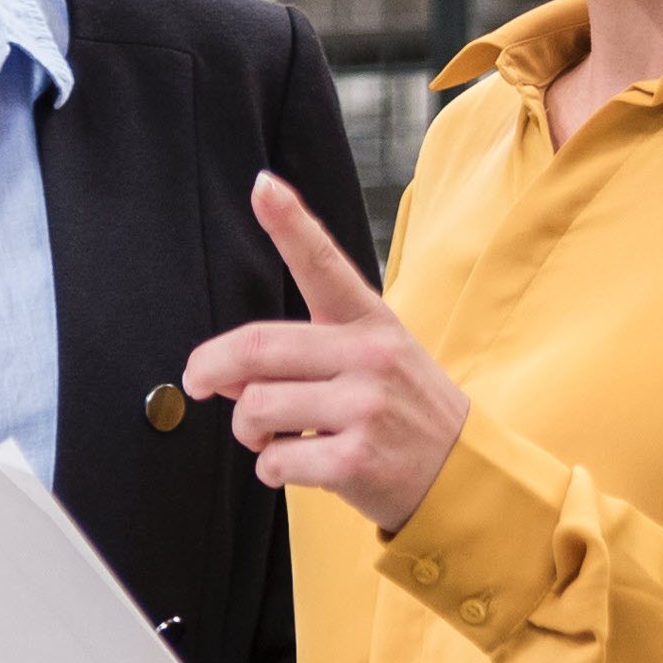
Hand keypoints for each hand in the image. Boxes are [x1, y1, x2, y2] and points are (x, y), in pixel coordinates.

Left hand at [182, 173, 466, 535]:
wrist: (463, 475)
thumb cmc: (408, 414)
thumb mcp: (376, 363)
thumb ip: (307, 355)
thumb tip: (228, 373)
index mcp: (372, 324)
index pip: (324, 266)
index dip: (290, 223)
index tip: (263, 186)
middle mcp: (370, 357)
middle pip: (258, 348)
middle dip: (211, 368)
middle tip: (199, 382)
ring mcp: (365, 408)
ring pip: (257, 408)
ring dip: (250, 432)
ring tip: (274, 438)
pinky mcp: (357, 460)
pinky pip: (276, 461)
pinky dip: (273, 469)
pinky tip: (301, 465)